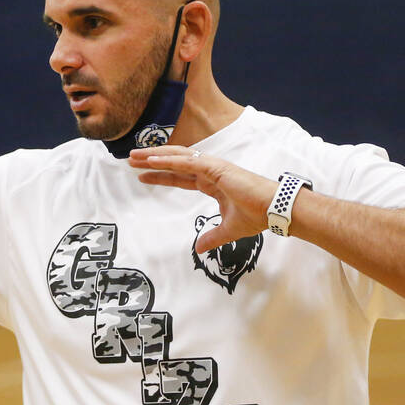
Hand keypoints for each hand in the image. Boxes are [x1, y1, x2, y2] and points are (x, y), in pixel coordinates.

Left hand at [128, 146, 277, 253]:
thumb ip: (212, 238)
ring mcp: (213, 167)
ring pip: (177, 158)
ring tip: (134, 157)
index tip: (142, 175)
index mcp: (212, 183)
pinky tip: (152, 160)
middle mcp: (210, 171)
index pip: (180, 177)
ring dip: (155, 156)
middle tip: (130, 160)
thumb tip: (199, 249)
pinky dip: (169, 160)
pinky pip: (187, 163)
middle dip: (152, 161)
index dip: (161, 175)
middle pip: (174, 163)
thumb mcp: (228, 230)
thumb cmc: (257, 216)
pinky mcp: (217, 168)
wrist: (274, 211)